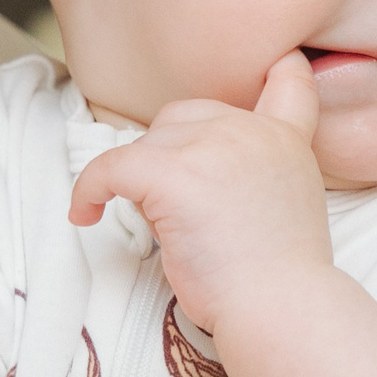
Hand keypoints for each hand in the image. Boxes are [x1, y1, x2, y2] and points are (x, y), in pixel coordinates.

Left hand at [68, 52, 331, 338]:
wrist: (281, 308)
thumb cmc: (279, 282)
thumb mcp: (292, 207)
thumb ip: (259, 174)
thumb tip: (202, 178)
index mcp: (286, 141)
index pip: (288, 81)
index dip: (277, 72)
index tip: (273, 67)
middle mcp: (250, 131)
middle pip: (183, 115)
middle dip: (168, 154)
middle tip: (173, 208)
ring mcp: (211, 147)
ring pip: (147, 144)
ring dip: (140, 181)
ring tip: (159, 228)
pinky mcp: (172, 173)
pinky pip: (110, 167)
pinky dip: (89, 189)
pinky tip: (85, 214)